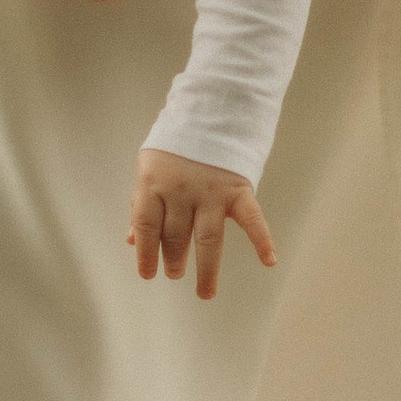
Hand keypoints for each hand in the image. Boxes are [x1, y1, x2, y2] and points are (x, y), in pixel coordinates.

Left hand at [128, 148, 276, 298]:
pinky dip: (262, 239)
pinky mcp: (237, 188)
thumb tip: (131, 241)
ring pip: (209, 239)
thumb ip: (143, 204)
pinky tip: (269, 261)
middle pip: (176, 235)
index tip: (148, 274)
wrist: (210, 109)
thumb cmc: (175, 146)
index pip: (146, 226)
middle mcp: (181, 189)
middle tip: (174, 273)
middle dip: (174, 259)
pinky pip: (251, 218)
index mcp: (154, 182)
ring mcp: (210, 190)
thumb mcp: (151, 168)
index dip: (145, 253)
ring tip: (205, 292)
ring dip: (207, 269)